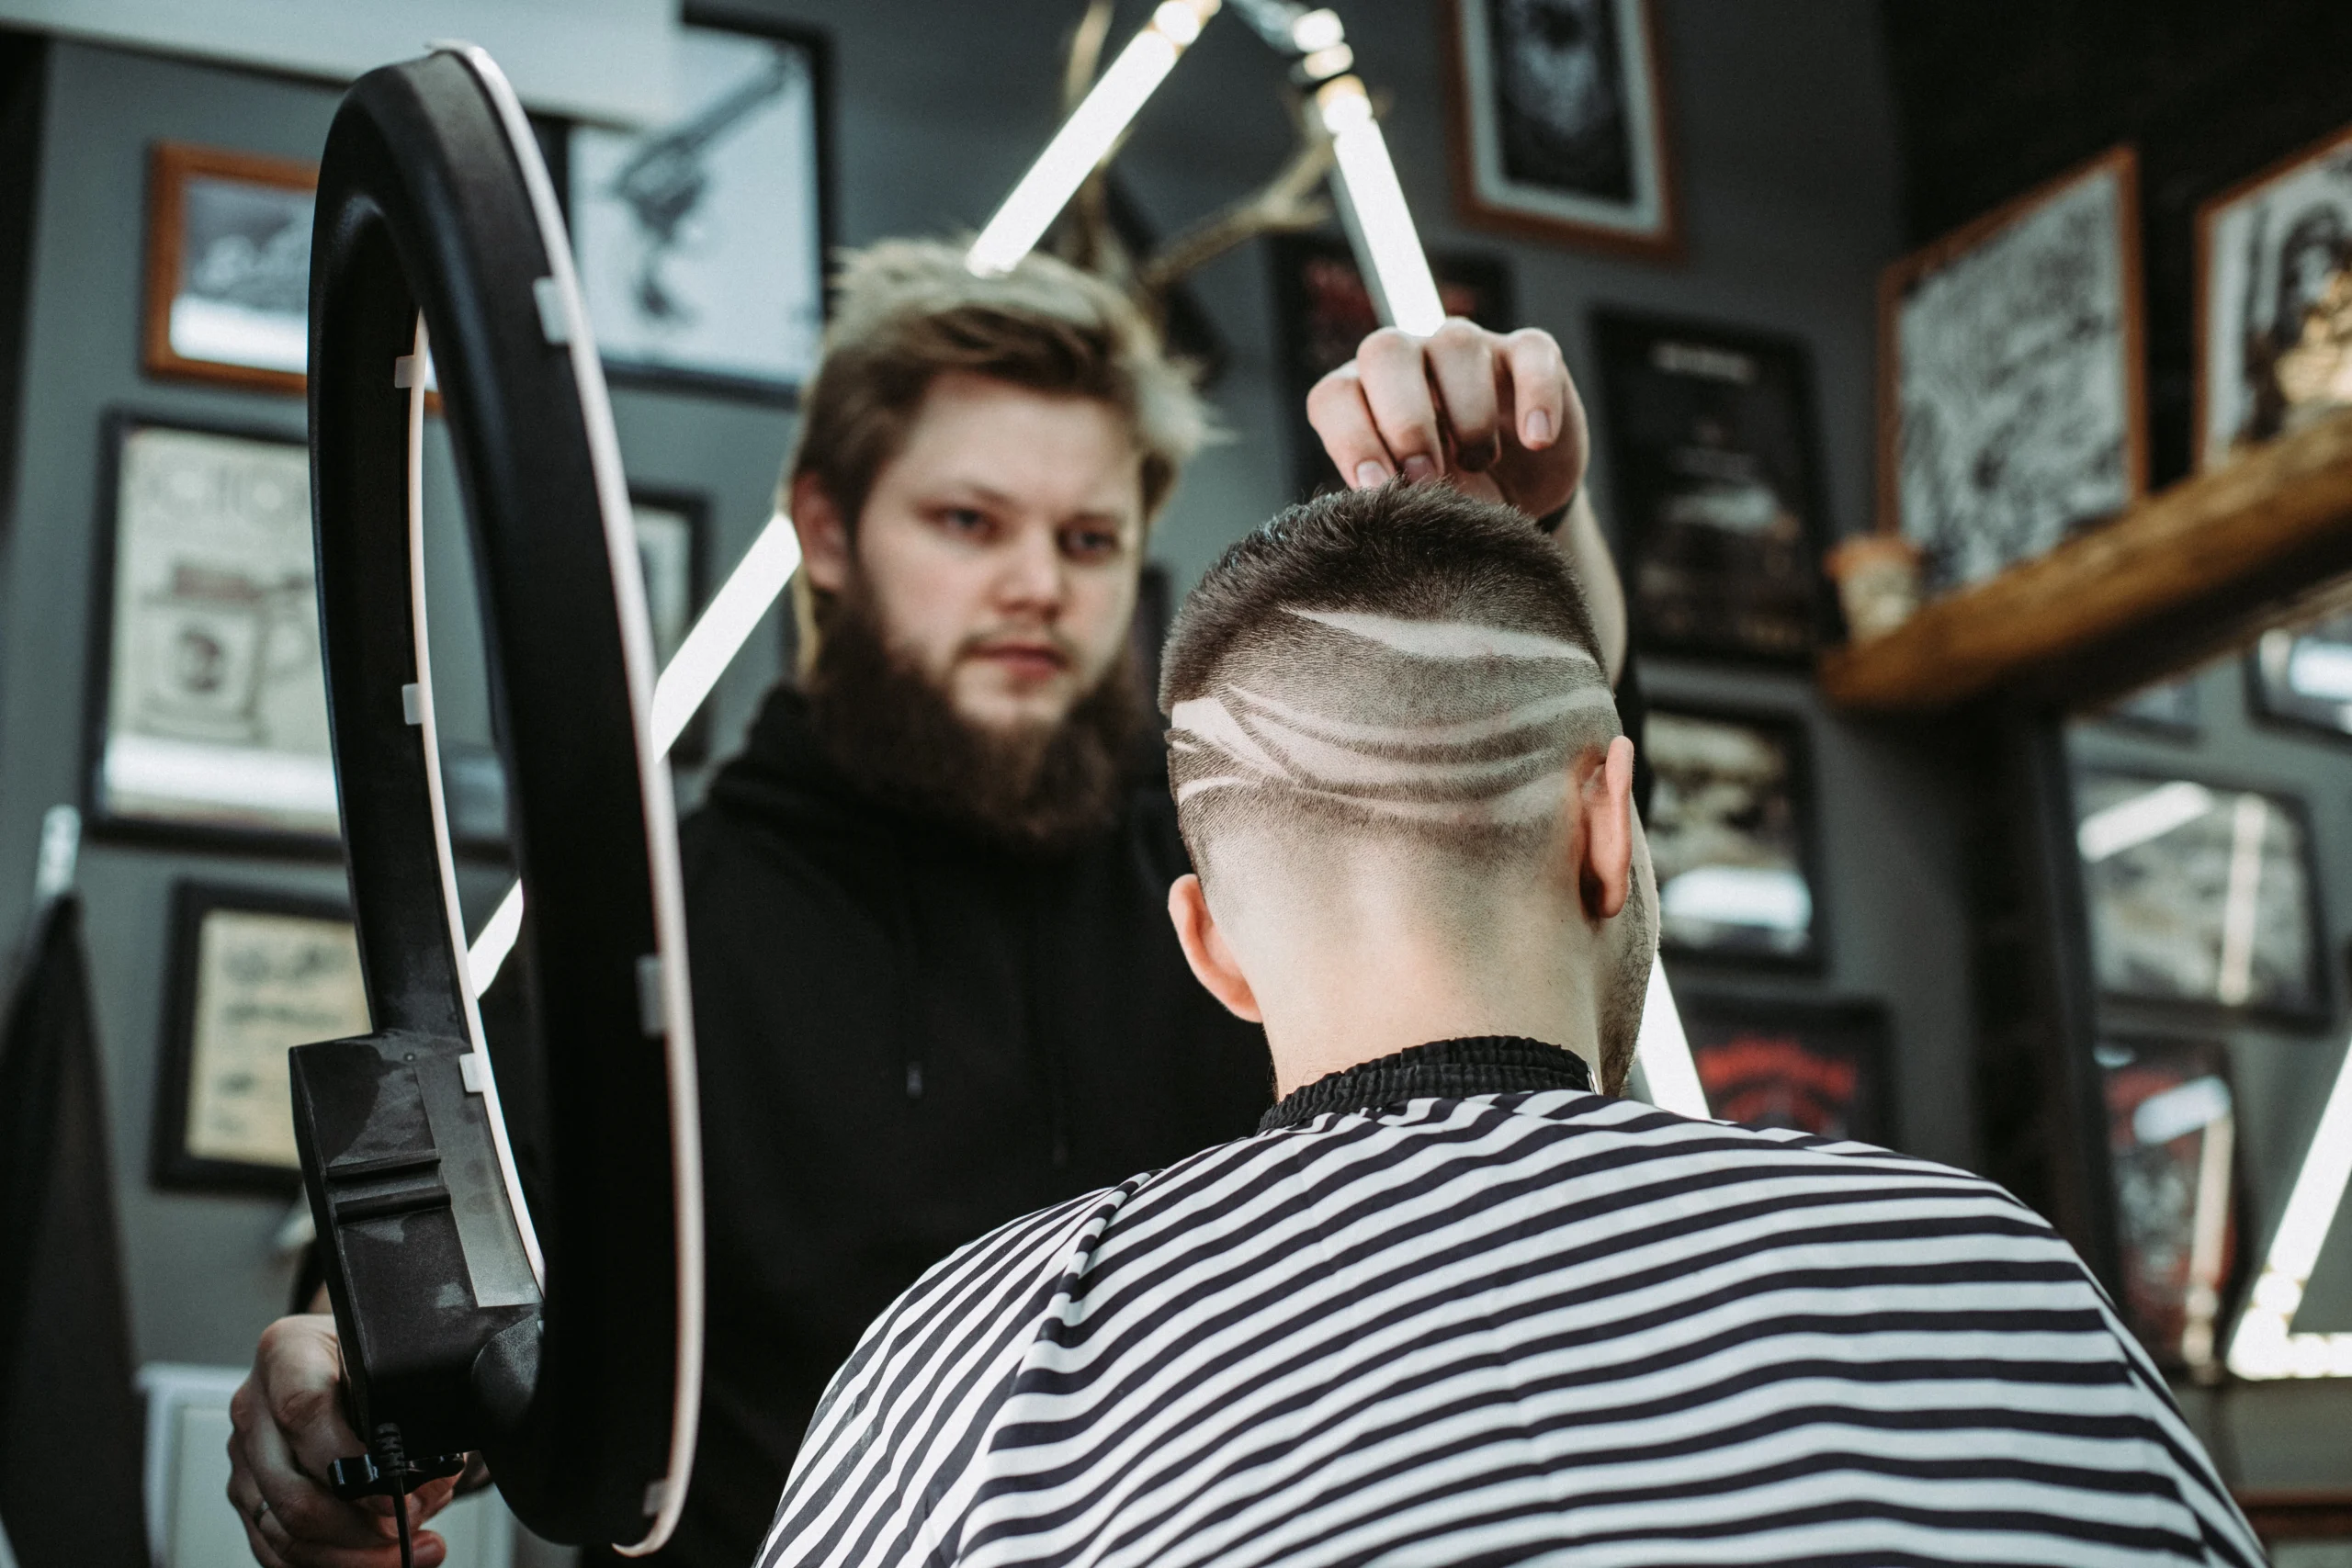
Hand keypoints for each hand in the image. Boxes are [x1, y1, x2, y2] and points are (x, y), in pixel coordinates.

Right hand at [226, 1315, 460, 1567]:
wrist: (337, 1357)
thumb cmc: (368, 1357)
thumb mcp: (390, 1356)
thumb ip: (411, 1405)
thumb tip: (430, 1479)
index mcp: (286, 1355)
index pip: (303, 1409)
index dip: (348, 1459)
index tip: (395, 1495)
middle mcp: (254, 1408)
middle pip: (292, 1490)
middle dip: (359, 1529)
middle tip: (414, 1532)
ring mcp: (247, 1459)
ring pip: (285, 1531)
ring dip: (352, 1557)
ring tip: (412, 1554)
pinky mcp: (251, 1498)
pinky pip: (279, 1550)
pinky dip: (333, 1565)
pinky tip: (380, 1562)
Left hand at [1306, 320, 1588, 518]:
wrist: (1518, 497)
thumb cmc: (1448, 498)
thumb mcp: (1415, 505)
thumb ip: (1391, 498)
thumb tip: (1380, 504)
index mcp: (1363, 395)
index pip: (1335, 396)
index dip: (1350, 438)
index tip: (1374, 486)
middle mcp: (1409, 360)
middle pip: (1387, 352)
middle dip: (1405, 419)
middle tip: (1426, 476)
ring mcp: (1470, 348)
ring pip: (1457, 345)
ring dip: (1467, 413)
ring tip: (1481, 463)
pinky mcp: (1527, 354)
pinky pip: (1531, 354)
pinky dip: (1535, 395)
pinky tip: (1536, 439)